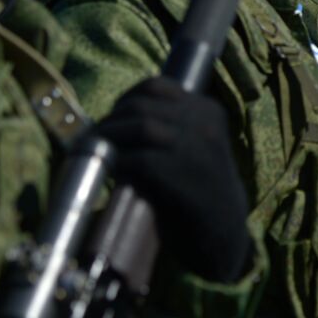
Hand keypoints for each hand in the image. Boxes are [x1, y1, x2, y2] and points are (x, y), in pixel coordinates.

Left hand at [94, 77, 252, 282]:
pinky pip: (139, 159)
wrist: (224, 231)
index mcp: (208, 111)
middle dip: (111, 120)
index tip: (112, 115)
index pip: (157, 87)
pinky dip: (120, 163)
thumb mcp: (196, 146)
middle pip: (142, 106)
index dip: (126, 98)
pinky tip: (113, 172)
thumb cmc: (202, 188)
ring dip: (110, 138)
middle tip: (93, 137)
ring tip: (95, 151)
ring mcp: (196, 147)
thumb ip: (170, 127)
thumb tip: (118, 119)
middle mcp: (204, 123)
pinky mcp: (182, 173)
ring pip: (140, 127)